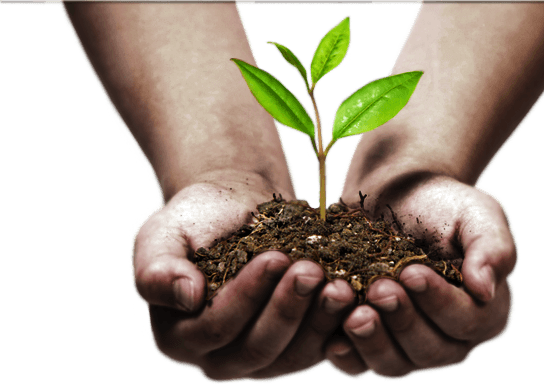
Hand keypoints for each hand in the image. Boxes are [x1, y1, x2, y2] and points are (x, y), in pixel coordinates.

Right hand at [132, 182, 355, 380]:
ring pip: (292, 356)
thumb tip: (187, 297)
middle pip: (257, 349)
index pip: (214, 328)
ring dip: (318, 322)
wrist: (236, 213)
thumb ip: (158, 268)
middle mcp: (219, 359)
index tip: (274, 257)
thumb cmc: (196, 221)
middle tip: (312, 270)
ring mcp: (261, 359)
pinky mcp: (296, 348)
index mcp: (180, 338)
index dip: (246, 296)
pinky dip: (337, 325)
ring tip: (341, 286)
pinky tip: (356, 297)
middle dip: (287, 310)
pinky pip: (319, 348)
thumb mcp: (161, 235)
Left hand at [327, 175, 516, 376]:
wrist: (395, 194)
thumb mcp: (478, 213)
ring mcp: (407, 345)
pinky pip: (359, 365)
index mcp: (484, 312)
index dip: (439, 302)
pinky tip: (332, 341)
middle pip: (429, 350)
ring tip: (354, 313)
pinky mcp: (370, 343)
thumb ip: (492, 248)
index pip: (467, 321)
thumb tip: (484, 290)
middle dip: (402, 320)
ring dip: (372, 341)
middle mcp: (448, 338)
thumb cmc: (443, 204)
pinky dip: (346, 355)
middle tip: (378, 288)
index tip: (411, 272)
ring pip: (394, 364)